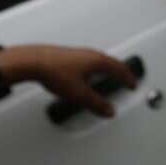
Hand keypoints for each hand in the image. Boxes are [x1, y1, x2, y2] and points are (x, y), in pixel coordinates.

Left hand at [0, 45, 136, 117]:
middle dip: (120, 72)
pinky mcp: (68, 56)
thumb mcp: (79, 94)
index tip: (133, 84)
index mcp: (98, 61)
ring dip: (107, 69)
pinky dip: (95, 69)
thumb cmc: (55, 71)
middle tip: (125, 78)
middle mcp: (90, 54)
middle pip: (111, 62)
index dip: (128, 78)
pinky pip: (88, 62)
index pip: (119, 69)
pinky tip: (87, 76)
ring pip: (99, 61)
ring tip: (109, 76)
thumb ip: (96, 103)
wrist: (32, 62)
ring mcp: (78, 54)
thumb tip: (108, 110)